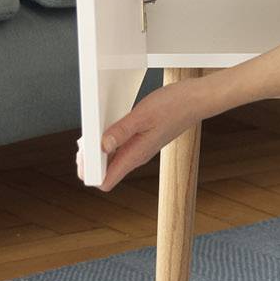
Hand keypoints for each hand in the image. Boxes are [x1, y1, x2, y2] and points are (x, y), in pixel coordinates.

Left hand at [85, 75, 217, 190]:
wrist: (197, 100)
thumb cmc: (175, 105)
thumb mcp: (143, 114)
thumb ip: (121, 130)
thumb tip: (102, 145)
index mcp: (136, 154)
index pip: (106, 180)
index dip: (89, 172)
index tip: (82, 157)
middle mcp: (137, 156)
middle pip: (106, 172)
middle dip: (90, 162)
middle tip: (83, 143)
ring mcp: (140, 148)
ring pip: (112, 160)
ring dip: (98, 151)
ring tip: (90, 134)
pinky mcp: (142, 139)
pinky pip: (119, 148)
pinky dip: (108, 142)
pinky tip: (105, 128)